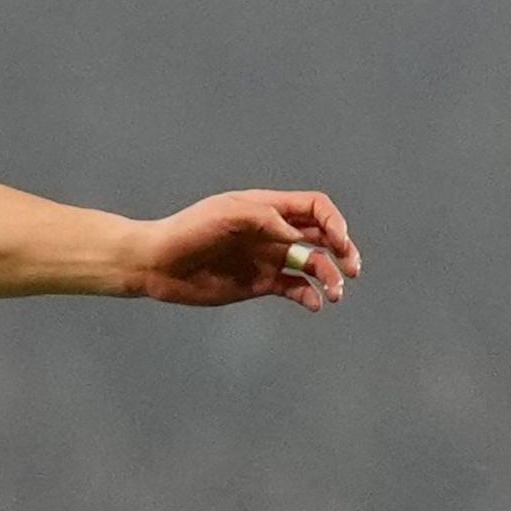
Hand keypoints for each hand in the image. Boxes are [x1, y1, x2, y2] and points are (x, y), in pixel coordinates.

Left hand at [119, 191, 360, 310]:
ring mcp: (268, 258)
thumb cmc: (190, 231)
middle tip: (352, 268)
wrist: (158, 264)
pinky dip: (309, 296)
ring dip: (330, 277)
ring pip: (313, 265)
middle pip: (322, 235)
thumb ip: (266, 220)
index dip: (333, 221)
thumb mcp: (229, 215)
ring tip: (334, 293)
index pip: (315, 207)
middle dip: (343, 250)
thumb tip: (297, 237)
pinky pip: (294, 289)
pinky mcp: (260, 283)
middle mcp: (273, 231)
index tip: (338, 241)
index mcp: (268, 207)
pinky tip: (313, 303)